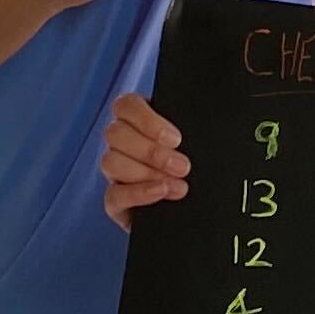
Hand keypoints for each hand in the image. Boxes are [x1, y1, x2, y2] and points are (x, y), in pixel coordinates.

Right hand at [101, 92, 191, 226]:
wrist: (204, 208)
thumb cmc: (201, 166)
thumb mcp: (198, 143)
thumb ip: (190, 131)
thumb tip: (193, 123)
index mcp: (139, 121)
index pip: (126, 106)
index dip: (147, 120)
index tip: (176, 139)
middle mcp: (122, 144)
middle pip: (115, 133)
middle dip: (151, 152)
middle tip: (183, 166)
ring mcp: (115, 173)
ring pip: (110, 162)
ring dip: (146, 173)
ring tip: (179, 185)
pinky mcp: (116, 202)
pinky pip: (112, 195)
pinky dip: (137, 193)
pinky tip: (161, 193)